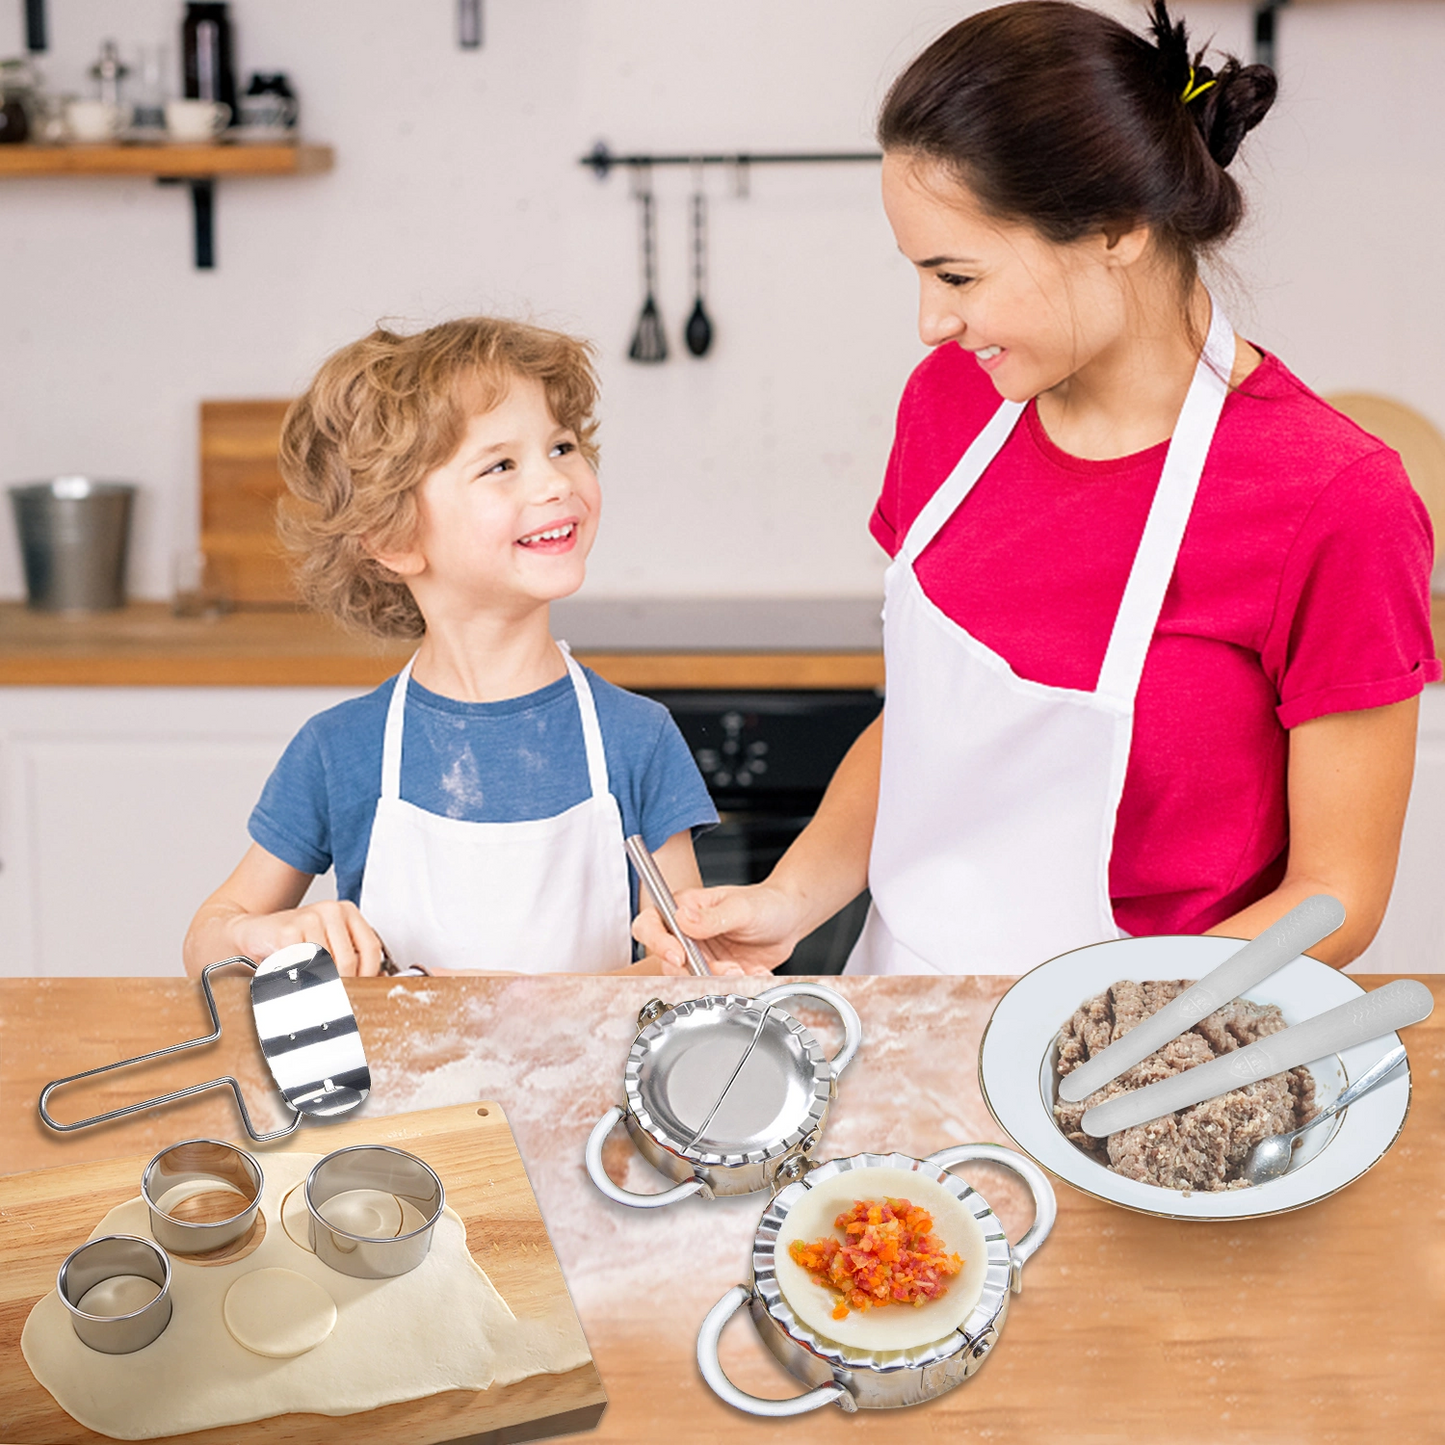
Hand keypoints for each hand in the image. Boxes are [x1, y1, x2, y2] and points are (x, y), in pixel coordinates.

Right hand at [231, 900, 385, 976]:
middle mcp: (331, 910)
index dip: (369, 974)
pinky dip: (299, 980)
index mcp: (347, 912)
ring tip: (310, 989)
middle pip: (349, 961)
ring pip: (326, 966)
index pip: (371, 948)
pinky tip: (292, 979)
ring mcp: (309, 918)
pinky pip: (302, 966)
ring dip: (318, 985)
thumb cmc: (294, 941)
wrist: (254, 932)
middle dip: (341, 985)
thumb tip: (374, 982)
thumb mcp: (328, 944)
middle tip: (333, 1000)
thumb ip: (351, 957)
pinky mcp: (288, 931)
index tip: (364, 991)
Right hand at [631, 883, 803, 976]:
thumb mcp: (741, 907)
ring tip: (743, 969)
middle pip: (669, 961)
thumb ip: (713, 917)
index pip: (650, 924)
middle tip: (726, 968)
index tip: (678, 956)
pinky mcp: (716, 973)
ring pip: (693, 979)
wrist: (790, 920)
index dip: (657, 942)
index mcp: (686, 908)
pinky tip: (754, 971)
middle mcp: (688, 933)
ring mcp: (701, 955)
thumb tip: (682, 918)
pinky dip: (738, 984)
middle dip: (697, 970)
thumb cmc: (765, 903)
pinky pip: (716, 987)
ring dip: (719, 980)